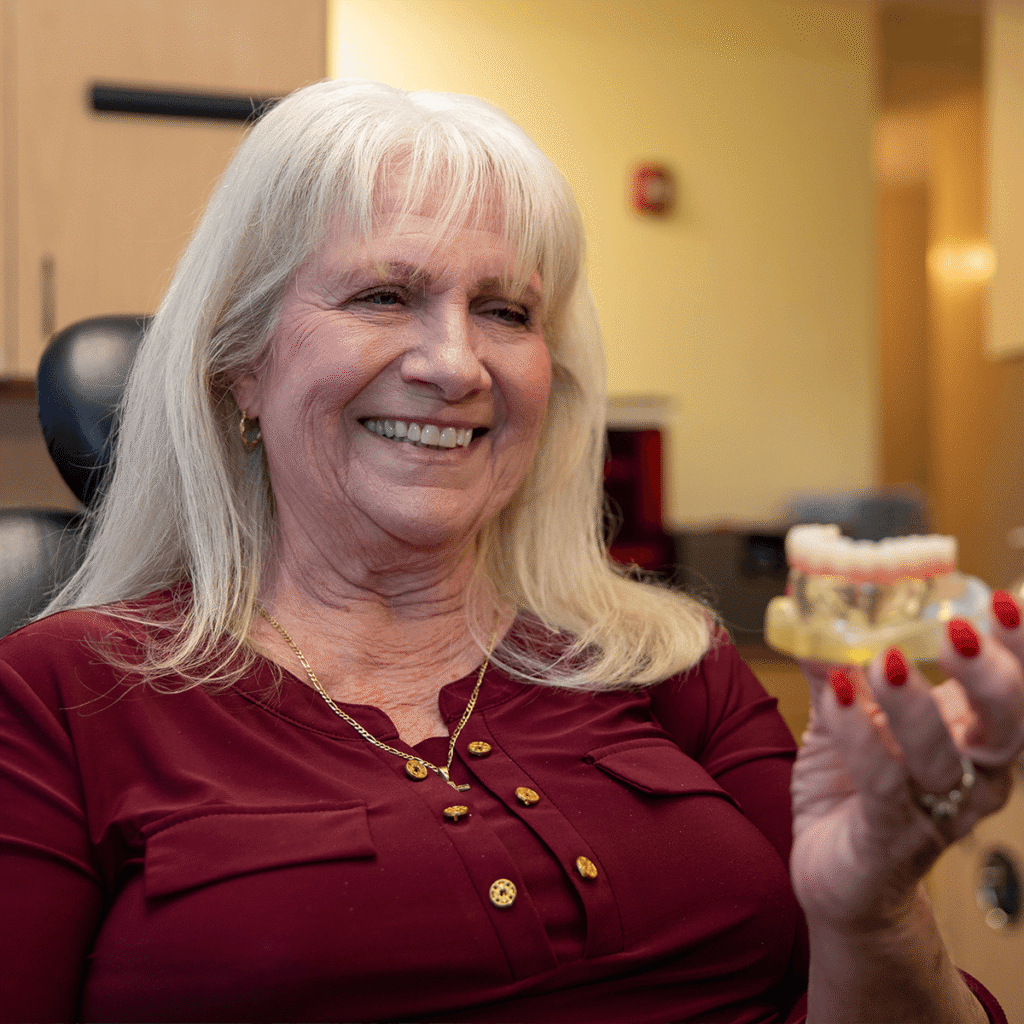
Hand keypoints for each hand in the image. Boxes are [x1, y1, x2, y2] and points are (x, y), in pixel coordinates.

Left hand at [789, 592, 1023, 932]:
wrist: (838, 876)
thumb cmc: (852, 788)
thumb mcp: (843, 713)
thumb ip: (833, 663)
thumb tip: (811, 607)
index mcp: (968, 735)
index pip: (1010, 689)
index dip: (1018, 649)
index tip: (1005, 602)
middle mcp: (966, 774)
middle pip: (1004, 727)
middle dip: (991, 678)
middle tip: (960, 632)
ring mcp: (932, 809)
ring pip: (942, 758)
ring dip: (917, 706)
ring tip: (887, 661)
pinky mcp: (889, 837)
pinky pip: (882, 785)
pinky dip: (860, 737)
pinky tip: (837, 700)